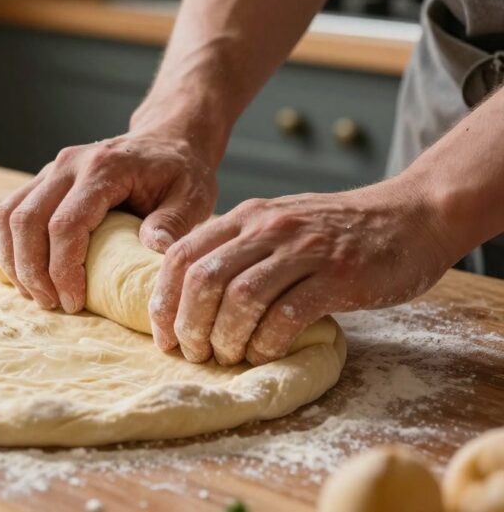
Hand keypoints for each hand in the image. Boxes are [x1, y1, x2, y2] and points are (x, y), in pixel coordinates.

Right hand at [0, 127, 218, 313]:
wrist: (166, 139)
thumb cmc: (180, 171)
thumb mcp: (192, 195)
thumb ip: (174, 222)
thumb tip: (152, 249)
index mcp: (103, 168)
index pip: (65, 223)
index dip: (63, 268)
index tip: (74, 302)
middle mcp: (68, 165)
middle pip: (27, 221)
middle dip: (32, 271)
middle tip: (51, 304)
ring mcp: (50, 169)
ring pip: (8, 215)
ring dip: (14, 260)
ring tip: (36, 294)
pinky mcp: (42, 180)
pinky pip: (9, 212)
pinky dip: (9, 246)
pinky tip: (25, 273)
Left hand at [150, 179, 455, 365]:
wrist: (412, 216)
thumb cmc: (337, 232)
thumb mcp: (277, 226)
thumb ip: (237, 249)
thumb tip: (188, 296)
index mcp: (246, 217)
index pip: (181, 255)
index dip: (163, 300)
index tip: (164, 335)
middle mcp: (268, 228)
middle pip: (204, 279)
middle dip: (189, 324)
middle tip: (193, 353)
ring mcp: (304, 250)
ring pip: (241, 298)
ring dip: (225, 337)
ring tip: (226, 358)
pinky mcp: (338, 276)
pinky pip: (287, 315)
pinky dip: (267, 342)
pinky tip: (265, 354)